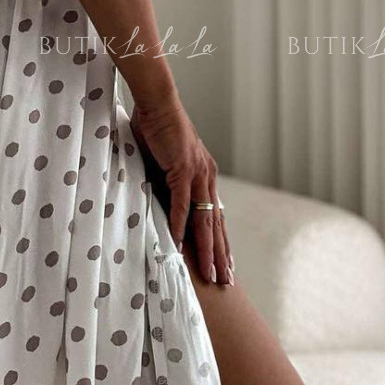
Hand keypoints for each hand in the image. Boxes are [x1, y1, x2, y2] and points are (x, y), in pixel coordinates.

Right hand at [130, 94, 233, 286]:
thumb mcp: (165, 163)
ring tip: (210, 273)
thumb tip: (160, 202)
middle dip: (221, 255)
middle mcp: (207, 178)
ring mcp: (197, 175)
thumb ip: (166, 183)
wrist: (158, 103)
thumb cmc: (158, 129)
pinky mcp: (183, 170)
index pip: (217, 216)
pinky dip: (182, 227)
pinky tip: (181, 246)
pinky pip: (182, 205)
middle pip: (217, 225)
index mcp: (206, 176)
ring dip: (207, 249)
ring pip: (205, 221)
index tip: (226, 263)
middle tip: (226, 281)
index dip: (221, 242)